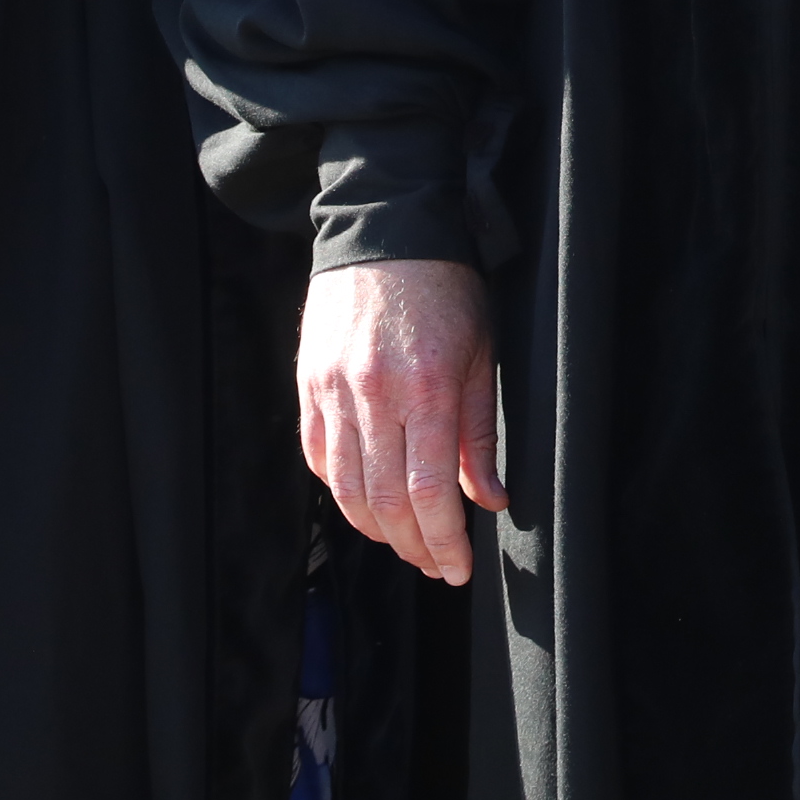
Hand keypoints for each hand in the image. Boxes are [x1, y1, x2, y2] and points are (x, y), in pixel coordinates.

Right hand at [299, 256, 505, 585]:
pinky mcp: (309, 385)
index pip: (430, 493)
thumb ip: (481, 434)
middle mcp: (373, 395)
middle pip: (386, 502)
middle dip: (413, 546)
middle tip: (435, 565)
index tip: (458, 568)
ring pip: (346, 489)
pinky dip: (342, 490)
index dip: (443, 541)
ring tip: (405, 542)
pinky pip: (318, 456)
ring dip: (376, 529)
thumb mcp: (482, 354)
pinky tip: (367, 502)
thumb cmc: (447, 289)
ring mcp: (333, 391)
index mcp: (426, 388)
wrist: (386, 231)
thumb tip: (489, 500)